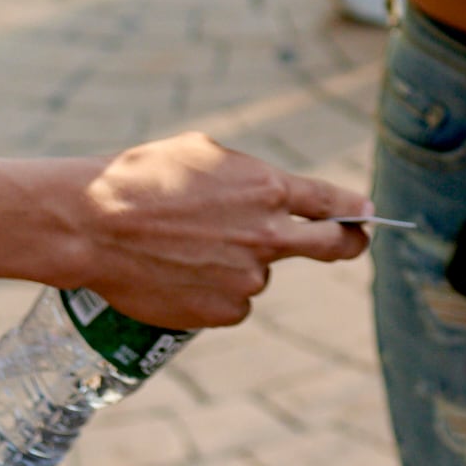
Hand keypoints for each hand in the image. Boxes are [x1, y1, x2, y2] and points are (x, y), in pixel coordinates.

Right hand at [68, 132, 370, 327]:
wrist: (96, 226)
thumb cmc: (143, 178)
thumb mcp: (205, 154)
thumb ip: (249, 177)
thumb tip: (270, 194)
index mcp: (267, 190)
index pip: (331, 203)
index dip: (356, 209)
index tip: (370, 215)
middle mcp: (268, 237)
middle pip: (331, 248)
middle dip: (349, 245)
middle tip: (351, 243)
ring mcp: (247, 278)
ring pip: (261, 272)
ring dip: (242, 262)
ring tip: (191, 246)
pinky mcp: (223, 311)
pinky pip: (233, 301)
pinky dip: (217, 289)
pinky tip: (183, 271)